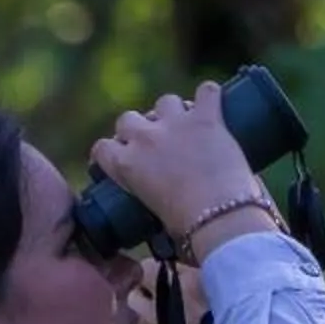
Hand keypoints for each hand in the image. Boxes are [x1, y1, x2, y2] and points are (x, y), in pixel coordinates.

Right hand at [86, 83, 265, 253]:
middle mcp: (145, 139)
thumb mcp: (156, 222)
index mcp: (125, 166)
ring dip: (172, 111)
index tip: (119, 155)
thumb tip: (161, 221)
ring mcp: (176, 123)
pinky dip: (210, 97)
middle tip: (155, 144)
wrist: (222, 219)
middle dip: (138, 129)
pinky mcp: (208, 118)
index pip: (102, 148)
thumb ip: (153, 210)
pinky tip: (214, 105)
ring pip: (165, 101)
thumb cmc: (190, 231)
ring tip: (185, 126)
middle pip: (127, 119)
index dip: (110, 151)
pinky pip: (207, 92)